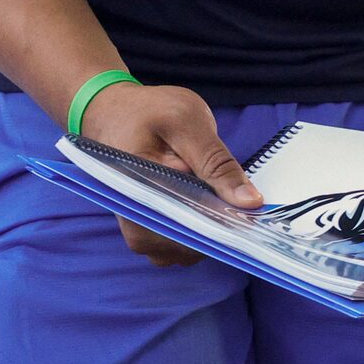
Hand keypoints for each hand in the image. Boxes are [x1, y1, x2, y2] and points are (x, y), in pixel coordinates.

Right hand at [78, 81, 260, 266]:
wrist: (113, 113)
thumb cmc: (148, 112)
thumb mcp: (188, 122)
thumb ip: (217, 163)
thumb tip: (250, 202)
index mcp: (138, 189)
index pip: (188, 222)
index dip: (223, 221)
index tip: (248, 212)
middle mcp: (133, 220)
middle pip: (188, 245)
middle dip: (218, 227)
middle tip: (233, 198)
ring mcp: (138, 232)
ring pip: (185, 252)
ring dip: (209, 231)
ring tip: (215, 196)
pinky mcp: (146, 234)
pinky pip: (179, 248)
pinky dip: (199, 232)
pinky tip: (205, 206)